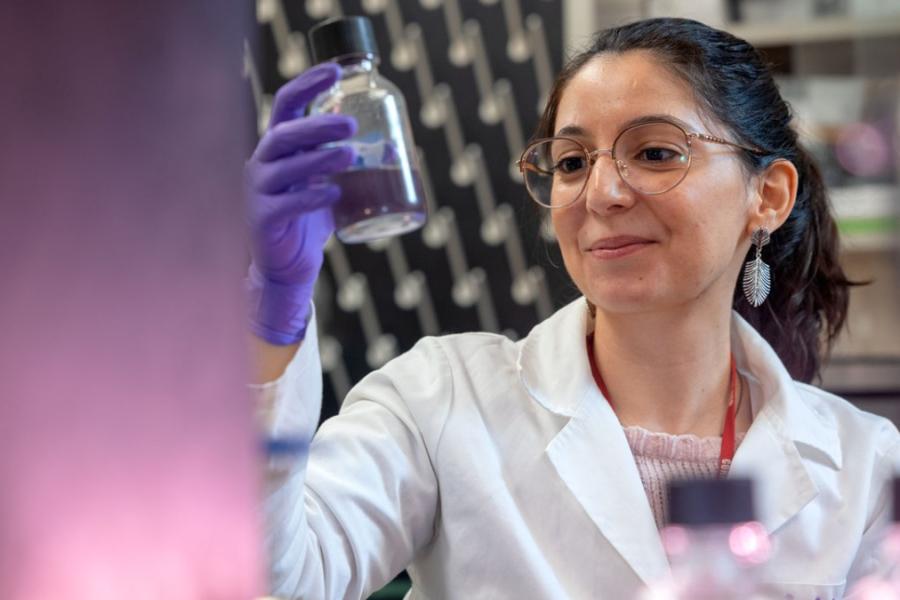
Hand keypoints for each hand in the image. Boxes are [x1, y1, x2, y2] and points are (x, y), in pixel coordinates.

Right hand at [246, 63, 355, 344]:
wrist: (289, 264)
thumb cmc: (310, 218)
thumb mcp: (331, 183)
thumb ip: (350, 162)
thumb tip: (394, 145)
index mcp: (279, 147)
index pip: (287, 104)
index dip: (307, 83)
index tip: (336, 70)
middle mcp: (263, 162)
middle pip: (285, 133)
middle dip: (318, 124)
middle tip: (352, 125)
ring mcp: (259, 191)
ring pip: (285, 165)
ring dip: (318, 157)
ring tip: (350, 155)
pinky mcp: (262, 219)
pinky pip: (285, 204)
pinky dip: (310, 197)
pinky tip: (334, 194)